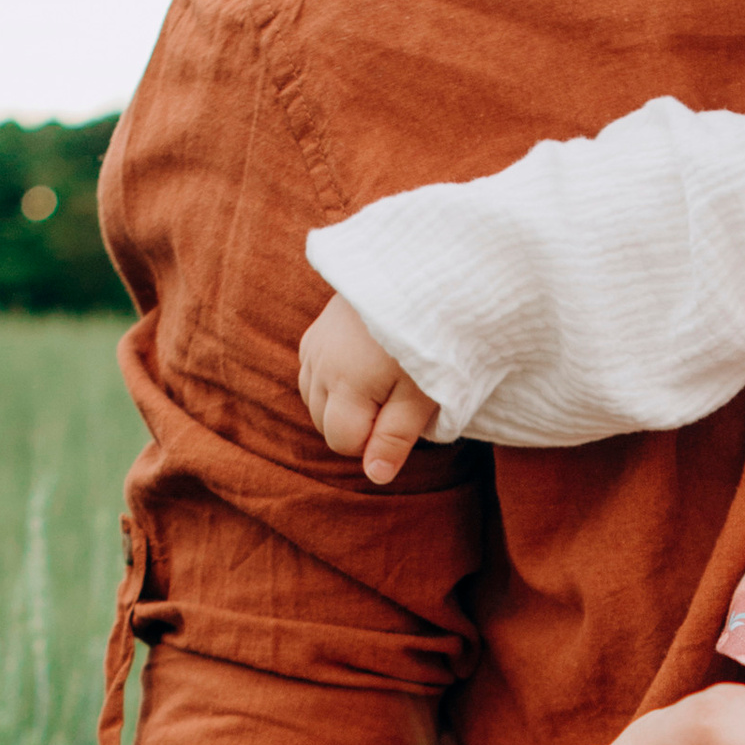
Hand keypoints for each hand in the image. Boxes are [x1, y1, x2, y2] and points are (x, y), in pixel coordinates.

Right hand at [297, 292, 440, 484]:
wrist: (418, 268)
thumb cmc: (430, 336)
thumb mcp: (422, 393)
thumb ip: (395, 437)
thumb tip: (374, 477)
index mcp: (345, 385)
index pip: (343, 442)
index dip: (374, 443)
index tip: (405, 419)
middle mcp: (319, 366)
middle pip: (325, 424)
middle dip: (358, 424)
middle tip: (399, 398)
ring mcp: (313, 345)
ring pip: (316, 400)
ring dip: (343, 403)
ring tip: (383, 381)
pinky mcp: (315, 330)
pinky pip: (314, 373)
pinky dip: (334, 381)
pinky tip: (364, 366)